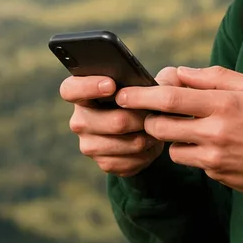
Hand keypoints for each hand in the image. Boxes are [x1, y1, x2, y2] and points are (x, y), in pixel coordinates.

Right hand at [60, 67, 187, 176]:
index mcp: (83, 94)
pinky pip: (128, 161)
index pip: (70, 89)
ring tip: (155, 129)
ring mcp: (89, 145)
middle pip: (110, 121)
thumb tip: (172, 81)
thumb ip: (162, 78)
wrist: (145, 131)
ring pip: (123, 143)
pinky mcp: (103, 164)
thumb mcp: (153, 83)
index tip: (111, 85)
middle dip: (138, 118)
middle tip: (152, 114)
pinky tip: (149, 145)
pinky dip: (145, 154)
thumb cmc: (144, 100)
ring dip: (145, 137)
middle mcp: (80, 120)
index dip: (87, 86)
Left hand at [115, 66, 242, 206]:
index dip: (142, 95)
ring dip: (171, 138)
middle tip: (149, 113)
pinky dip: (190, 153)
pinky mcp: (214, 174)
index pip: (171, 97)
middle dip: (148, 119)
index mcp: (224, 103)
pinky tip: (207, 146)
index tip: (124, 93)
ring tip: (187, 128)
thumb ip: (216, 77)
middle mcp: (215, 131)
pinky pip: (189, 161)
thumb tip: (180, 72)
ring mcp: (214, 156)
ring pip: (171, 147)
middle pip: (161, 125)